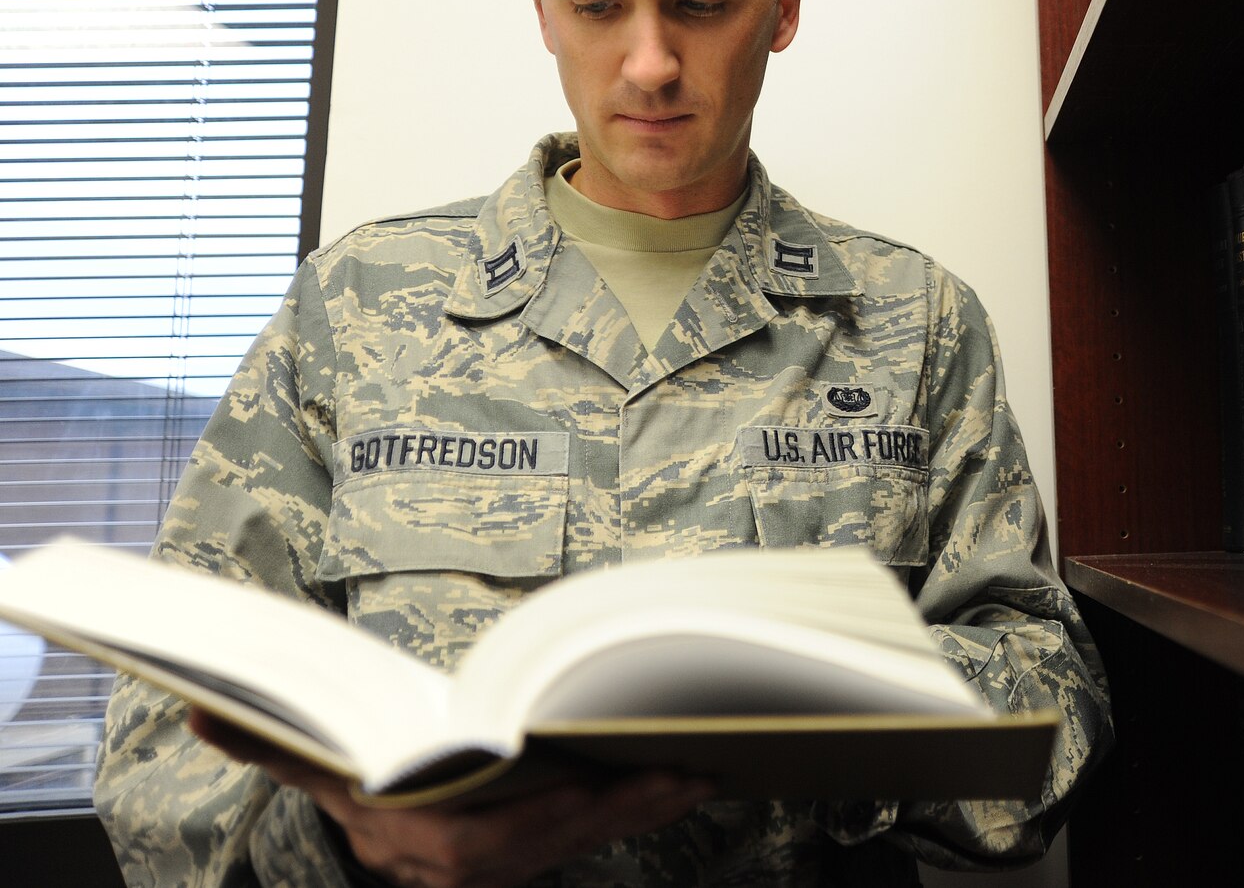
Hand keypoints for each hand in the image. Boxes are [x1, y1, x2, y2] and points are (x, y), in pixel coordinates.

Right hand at [189, 708, 711, 887]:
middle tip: (679, 765)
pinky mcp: (547, 855)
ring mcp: (514, 868)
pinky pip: (603, 835)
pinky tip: (690, 779)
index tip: (586, 781)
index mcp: (423, 845)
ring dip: (649, 807)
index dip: (539, 814)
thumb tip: (202, 711)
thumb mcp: (313, 766)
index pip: (487, 840)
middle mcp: (474, 869)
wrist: (372, 840)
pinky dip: (646, 808)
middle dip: (621, 805)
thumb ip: (268, 743)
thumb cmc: (355, 784)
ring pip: (591, 840)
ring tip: (704, 767)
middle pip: (559, 840)